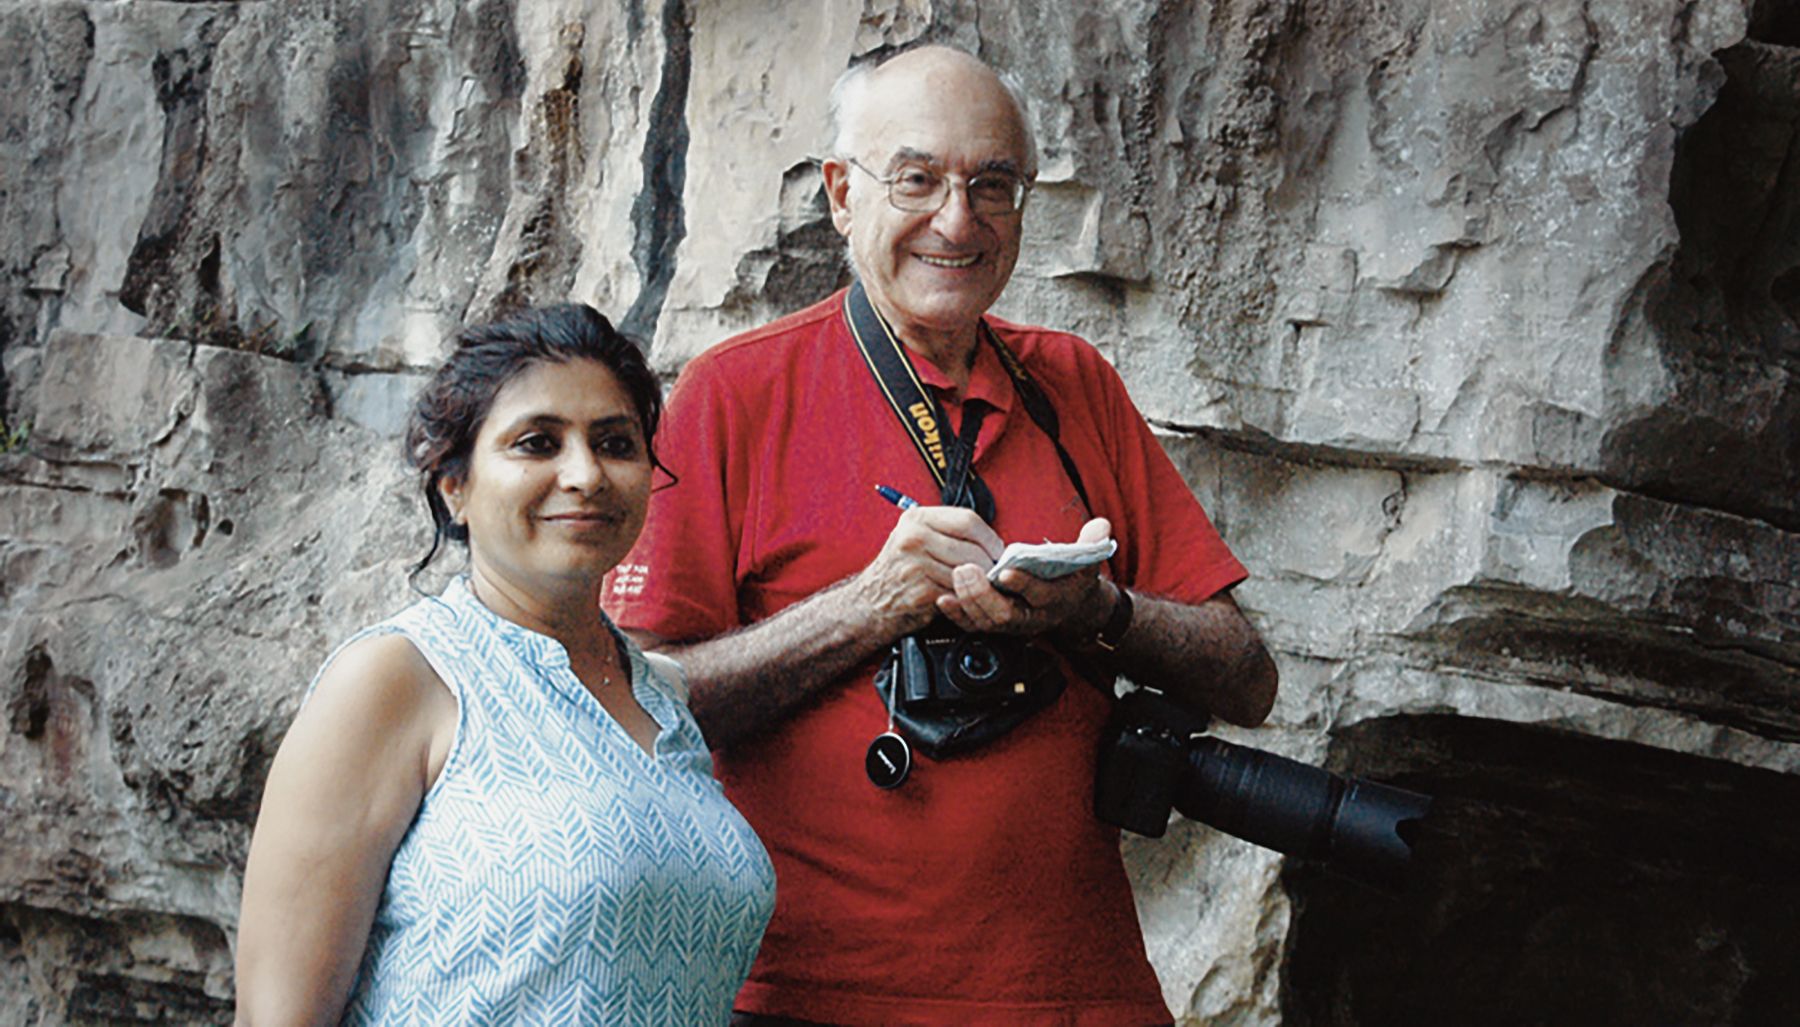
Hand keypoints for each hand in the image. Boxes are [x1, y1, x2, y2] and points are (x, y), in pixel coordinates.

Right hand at [849, 505, 1006, 637]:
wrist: (869, 603)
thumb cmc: (898, 570)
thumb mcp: (914, 537)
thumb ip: (947, 532)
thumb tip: (991, 541)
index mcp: (916, 519)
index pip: (968, 520)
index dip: (989, 538)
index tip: (996, 550)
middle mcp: (913, 538)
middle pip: (973, 549)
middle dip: (989, 564)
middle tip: (991, 572)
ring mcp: (916, 565)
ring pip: (969, 573)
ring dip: (979, 583)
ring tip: (974, 585)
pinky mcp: (922, 592)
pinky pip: (959, 593)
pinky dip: (965, 597)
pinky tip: (959, 597)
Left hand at [938, 518, 1115, 636]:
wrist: (1070, 607)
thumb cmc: (1073, 580)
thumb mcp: (1089, 561)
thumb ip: (1093, 544)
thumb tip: (1101, 526)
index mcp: (1055, 600)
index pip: (1039, 595)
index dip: (1023, 584)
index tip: (1006, 570)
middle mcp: (1032, 617)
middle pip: (1005, 614)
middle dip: (984, 594)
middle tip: (967, 570)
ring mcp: (1011, 624)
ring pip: (985, 622)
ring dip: (967, 602)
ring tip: (954, 576)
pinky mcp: (994, 625)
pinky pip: (972, 625)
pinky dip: (956, 614)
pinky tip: (943, 598)